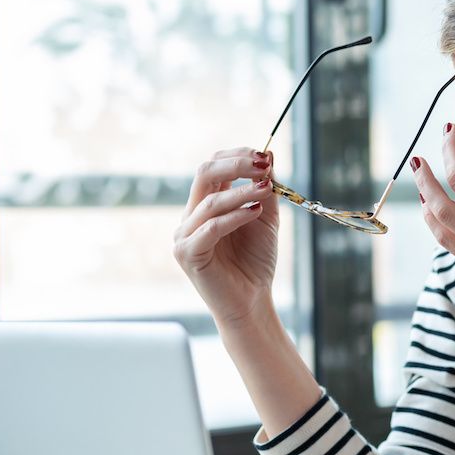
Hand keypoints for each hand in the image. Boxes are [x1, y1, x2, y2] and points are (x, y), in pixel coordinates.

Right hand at [173, 147, 279, 327]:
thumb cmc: (255, 261)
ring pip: (210, 200)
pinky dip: (236, 216)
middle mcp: (190, 216)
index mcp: (205, 204)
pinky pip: (211, 227)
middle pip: (204, 173)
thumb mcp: (265, 218)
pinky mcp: (188, 254)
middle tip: (264, 164)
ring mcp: (185, 235)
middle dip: (236, 164)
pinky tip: (256, 211)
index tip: (264, 155)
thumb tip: (269, 154)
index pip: (213, 166)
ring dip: (242, 191)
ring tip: (267, 188)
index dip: (237, 156)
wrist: (251, 301)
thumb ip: (265, 189)